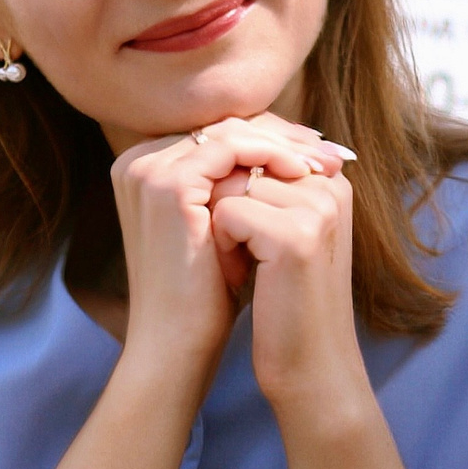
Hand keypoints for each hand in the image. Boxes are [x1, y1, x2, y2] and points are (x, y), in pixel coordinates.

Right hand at [111, 116, 344, 382]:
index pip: (218, 133)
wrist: (176, 342)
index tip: (317, 151)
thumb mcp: (224, 227)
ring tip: (325, 162)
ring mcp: (147, 169)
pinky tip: (304, 172)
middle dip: (283, 136)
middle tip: (329, 149)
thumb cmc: (204, 293)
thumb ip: (239, 185)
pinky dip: (272, 155)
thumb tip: (298, 151)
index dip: (271, 138)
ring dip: (285, 144)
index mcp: (146, 168)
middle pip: (225, 126)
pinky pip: (231, 148)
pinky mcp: (166, 184)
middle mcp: (138, 161)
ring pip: (232, 132)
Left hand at [199, 121, 361, 415]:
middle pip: (244, 161)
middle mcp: (331, 186)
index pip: (260, 144)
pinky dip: (223, 245)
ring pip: (233, 184)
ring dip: (222, 224)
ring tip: (247, 266)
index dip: (233, 187)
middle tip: (245, 254)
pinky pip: (228, 212)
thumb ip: (269, 187)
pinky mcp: (295, 235)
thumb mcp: (283, 234)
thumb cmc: (287, 303)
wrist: (310, 366)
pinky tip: (244, 276)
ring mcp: (317, 208)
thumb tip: (221, 146)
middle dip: (227, 202)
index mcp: (331, 180)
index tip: (248, 236)